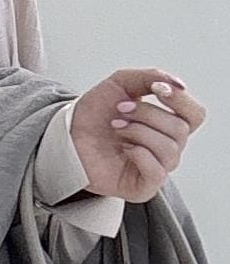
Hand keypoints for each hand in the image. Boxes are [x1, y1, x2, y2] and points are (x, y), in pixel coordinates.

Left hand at [69, 67, 206, 202]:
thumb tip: (179, 85)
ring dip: (139, 132)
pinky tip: (124, 149)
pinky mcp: (142, 187)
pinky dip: (140, 154)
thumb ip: (151, 76)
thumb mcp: (122, 82)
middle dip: (147, 114)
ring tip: (116, 127)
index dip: (180, 100)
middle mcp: (167, 147)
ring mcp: (156, 168)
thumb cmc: (94, 113)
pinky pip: (157, 172)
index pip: (195, 114)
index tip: (156, 89)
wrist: (66, 134)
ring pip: (169, 149)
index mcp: (167, 124)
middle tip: (119, 111)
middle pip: (180, 129)